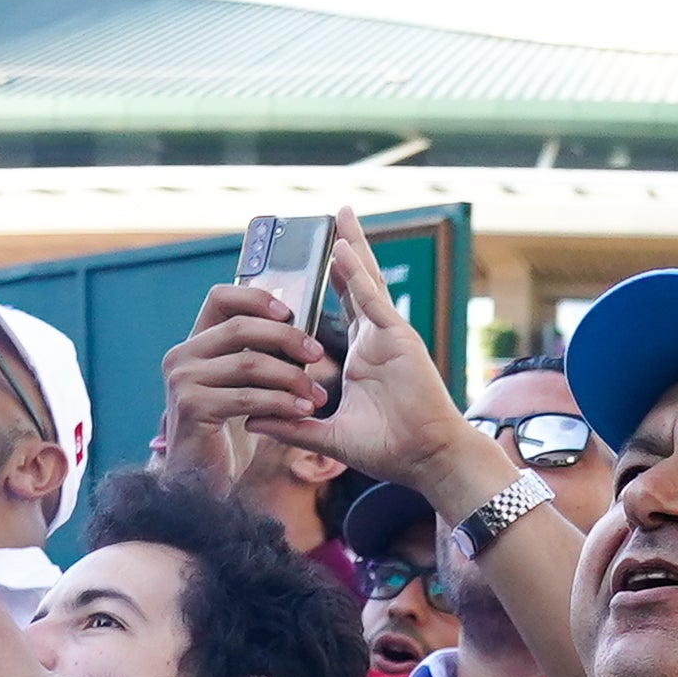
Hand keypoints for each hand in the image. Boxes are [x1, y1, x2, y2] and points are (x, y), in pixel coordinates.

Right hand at [153, 279, 336, 495]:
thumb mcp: (241, 386)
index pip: (220, 298)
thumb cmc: (227, 432)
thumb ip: (256, 356)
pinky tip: (302, 411)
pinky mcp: (192, 407)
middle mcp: (181, 356)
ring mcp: (183, 381)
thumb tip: (298, 330)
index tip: (289, 312)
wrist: (200, 479)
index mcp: (194, 343)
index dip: (256, 298)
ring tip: (316, 394)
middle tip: (318, 354)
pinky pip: (247, 397)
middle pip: (240, 326)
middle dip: (286, 338)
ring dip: (290, 377)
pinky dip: (280, 403)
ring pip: (248, 362)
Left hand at [308, 212, 498, 505]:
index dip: (328, 282)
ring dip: (352, 248)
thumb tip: (251, 421)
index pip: (343, 308)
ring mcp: (389, 336)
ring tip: (339, 216)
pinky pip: (373, 301)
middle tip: (330, 219)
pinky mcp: (400, 339)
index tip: (310, 262)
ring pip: (367, 282)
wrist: (426, 460)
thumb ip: (291, 426)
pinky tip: (343, 250)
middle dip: (344, 251)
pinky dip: (357, 274)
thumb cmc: (390, 450)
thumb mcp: (328, 435)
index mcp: (364, 356)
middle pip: (356, 284)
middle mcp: (377, 339)